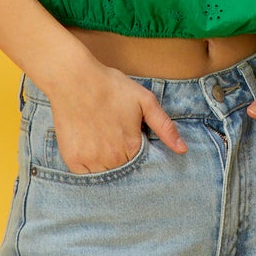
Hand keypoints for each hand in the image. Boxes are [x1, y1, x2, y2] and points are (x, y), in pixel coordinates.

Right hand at [45, 59, 186, 173]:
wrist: (73, 78)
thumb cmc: (110, 86)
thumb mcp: (144, 100)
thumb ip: (165, 126)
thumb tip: (183, 150)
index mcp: (131, 146)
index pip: (144, 167)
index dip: (142, 156)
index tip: (136, 143)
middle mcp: (112, 159)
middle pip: (125, 174)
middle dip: (127, 163)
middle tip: (119, 141)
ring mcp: (90, 161)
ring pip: (106, 177)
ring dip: (110, 167)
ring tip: (106, 146)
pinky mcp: (73, 160)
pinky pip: (86, 176)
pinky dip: (92, 169)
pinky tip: (93, 150)